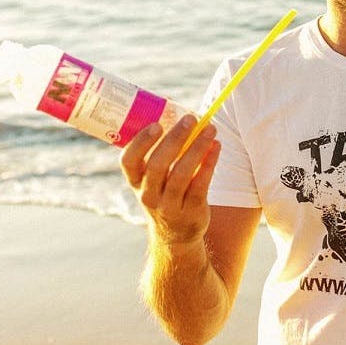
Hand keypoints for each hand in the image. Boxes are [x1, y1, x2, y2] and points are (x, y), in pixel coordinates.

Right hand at [121, 115, 219, 244]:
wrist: (175, 235)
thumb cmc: (164, 192)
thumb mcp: (153, 178)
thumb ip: (160, 150)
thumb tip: (176, 109)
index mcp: (136, 181)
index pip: (129, 161)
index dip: (141, 142)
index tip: (156, 124)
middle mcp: (149, 195)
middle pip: (158, 165)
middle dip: (175, 139)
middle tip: (191, 119)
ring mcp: (169, 206)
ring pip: (182, 174)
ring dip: (197, 148)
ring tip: (210, 128)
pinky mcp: (191, 211)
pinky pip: (201, 184)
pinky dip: (209, 163)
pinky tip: (217, 147)